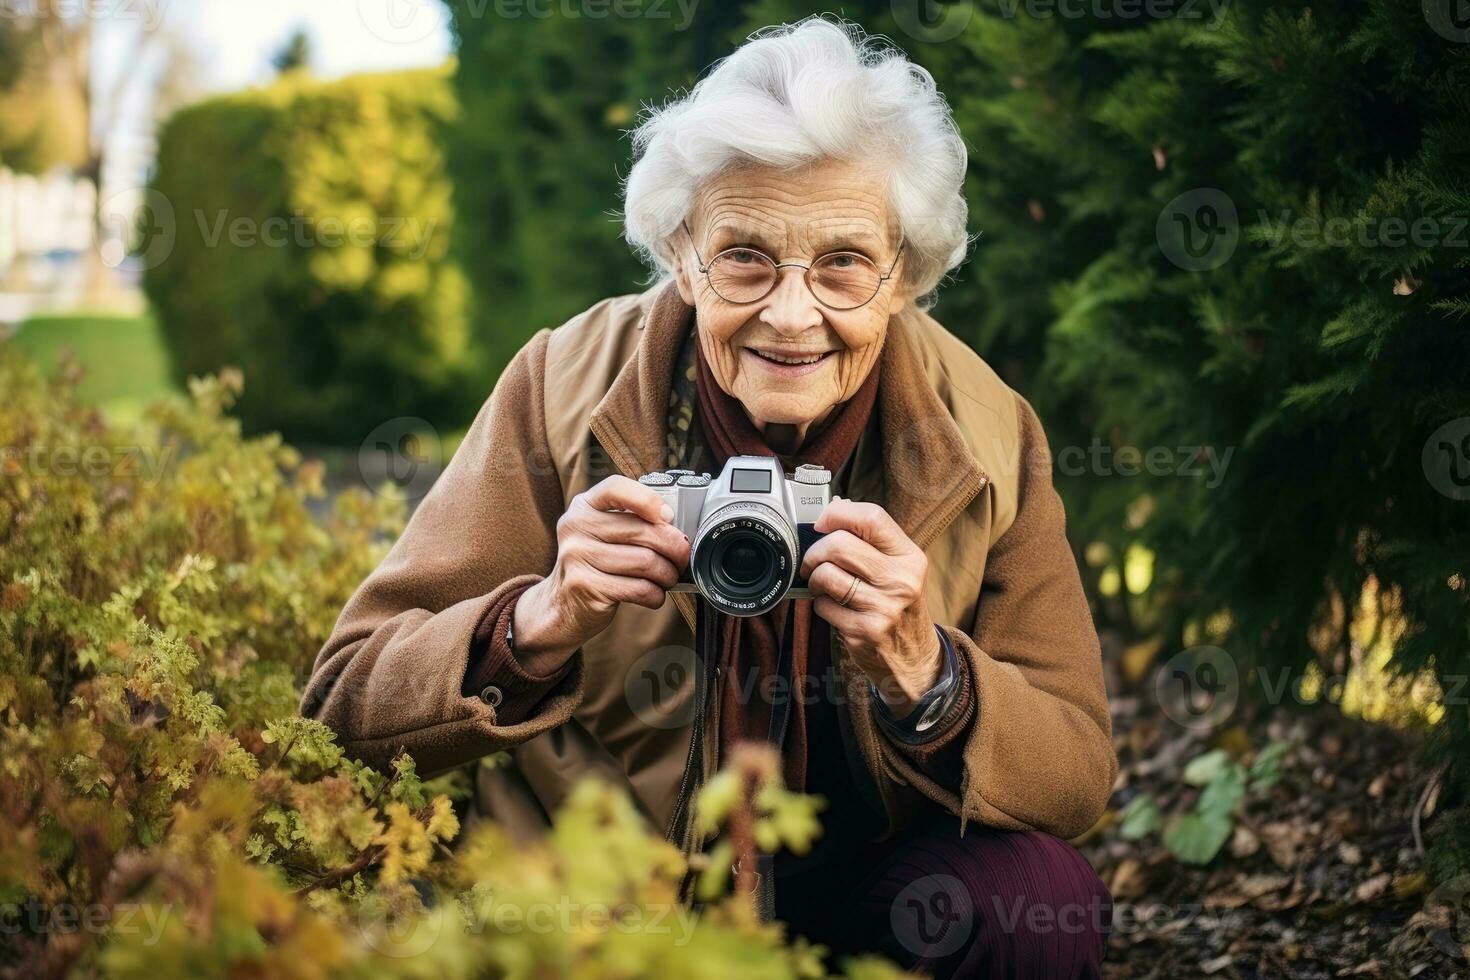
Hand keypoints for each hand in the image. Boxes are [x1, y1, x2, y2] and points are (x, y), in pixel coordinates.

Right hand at [514, 475, 690, 659]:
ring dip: (667, 574)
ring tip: (667, 577)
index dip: (648, 499)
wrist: (563, 604)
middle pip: (642, 530)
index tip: (668, 516)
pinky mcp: (586, 586)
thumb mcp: (604, 533)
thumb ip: (631, 521)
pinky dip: (656, 594)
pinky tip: (654, 594)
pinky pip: (638, 588)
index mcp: (584, 506)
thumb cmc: (596, 564)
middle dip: (675, 547)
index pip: (616, 488)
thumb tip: (676, 527)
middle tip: (682, 557)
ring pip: (645, 562)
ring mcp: (577, 556)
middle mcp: (576, 526)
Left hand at [799, 498, 941, 713]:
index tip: (822, 523)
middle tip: (813, 562)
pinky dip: (820, 605)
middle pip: (840, 545)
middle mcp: (901, 581)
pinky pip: (822, 606)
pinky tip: (835, 609)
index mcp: (910, 558)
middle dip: (815, 552)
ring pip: (826, 575)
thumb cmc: (900, 606)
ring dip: (814, 580)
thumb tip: (832, 508)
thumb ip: (871, 541)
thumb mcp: (899, 570)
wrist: (916, 659)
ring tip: (822, 586)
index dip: (838, 514)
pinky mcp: (863, 632)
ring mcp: (883, 608)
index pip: (872, 518)